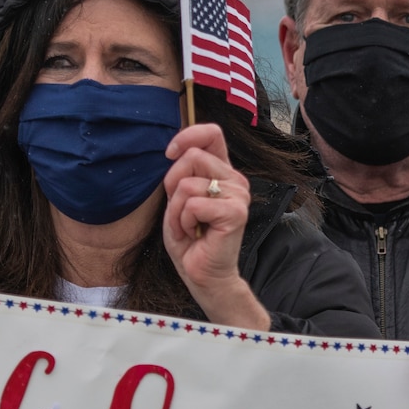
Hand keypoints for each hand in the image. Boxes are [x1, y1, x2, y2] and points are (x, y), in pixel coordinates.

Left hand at [162, 124, 268, 330]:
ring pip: (188, 184)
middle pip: (192, 157)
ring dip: (178, 210)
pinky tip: (195, 233)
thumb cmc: (190, 239)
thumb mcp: (178, 199)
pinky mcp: (235, 212)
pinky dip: (184, 221)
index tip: (170, 154)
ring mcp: (239, 195)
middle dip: (174, 185)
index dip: (187, 136)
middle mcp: (235, 180)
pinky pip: (193, 204)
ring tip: (190, 226)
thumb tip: (176, 152)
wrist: (203, 274)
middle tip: (183, 212)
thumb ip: (182, 173)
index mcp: (222, 172)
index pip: (211, 133)